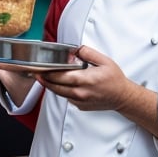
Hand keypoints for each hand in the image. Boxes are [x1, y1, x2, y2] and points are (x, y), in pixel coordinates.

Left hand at [37, 46, 157, 136]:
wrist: (122, 97)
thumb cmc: (114, 79)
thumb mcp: (104, 61)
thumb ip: (88, 53)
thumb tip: (75, 50)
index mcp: (86, 79)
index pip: (61, 76)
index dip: (48, 72)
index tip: (40, 67)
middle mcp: (81, 92)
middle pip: (56, 86)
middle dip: (45, 79)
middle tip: (36, 72)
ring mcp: (80, 101)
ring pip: (59, 93)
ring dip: (50, 85)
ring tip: (42, 77)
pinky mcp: (80, 106)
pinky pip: (66, 97)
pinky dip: (61, 91)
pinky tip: (60, 83)